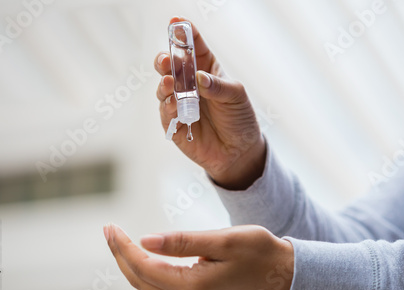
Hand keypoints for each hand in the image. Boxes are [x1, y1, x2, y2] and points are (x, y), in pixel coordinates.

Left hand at [104, 224, 293, 289]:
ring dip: (129, 262)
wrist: (279, 271)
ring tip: (118, 239)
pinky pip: (160, 287)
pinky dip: (145, 270)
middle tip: (108, 229)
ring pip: (147, 285)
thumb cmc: (257, 250)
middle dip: (120, 254)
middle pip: (139, 280)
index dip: (123, 247)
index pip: (144, 267)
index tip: (110, 227)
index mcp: (192, 287)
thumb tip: (145, 240)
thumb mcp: (223, 240)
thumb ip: (183, 242)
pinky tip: (140, 254)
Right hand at [155, 17, 265, 189]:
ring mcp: (179, 103)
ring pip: (163, 88)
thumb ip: (217, 86)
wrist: (239, 152)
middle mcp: (189, 84)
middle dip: (165, 59)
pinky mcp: (174, 124)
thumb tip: (199, 77)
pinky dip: (168, 107)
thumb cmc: (239, 119)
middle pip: (170, 66)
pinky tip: (174, 104)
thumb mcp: (236, 96)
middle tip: (166, 60)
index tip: (176, 22)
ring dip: (165, 84)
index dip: (184, 33)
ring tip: (170, 82)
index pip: (193, 47)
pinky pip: (166, 113)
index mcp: (206, 70)